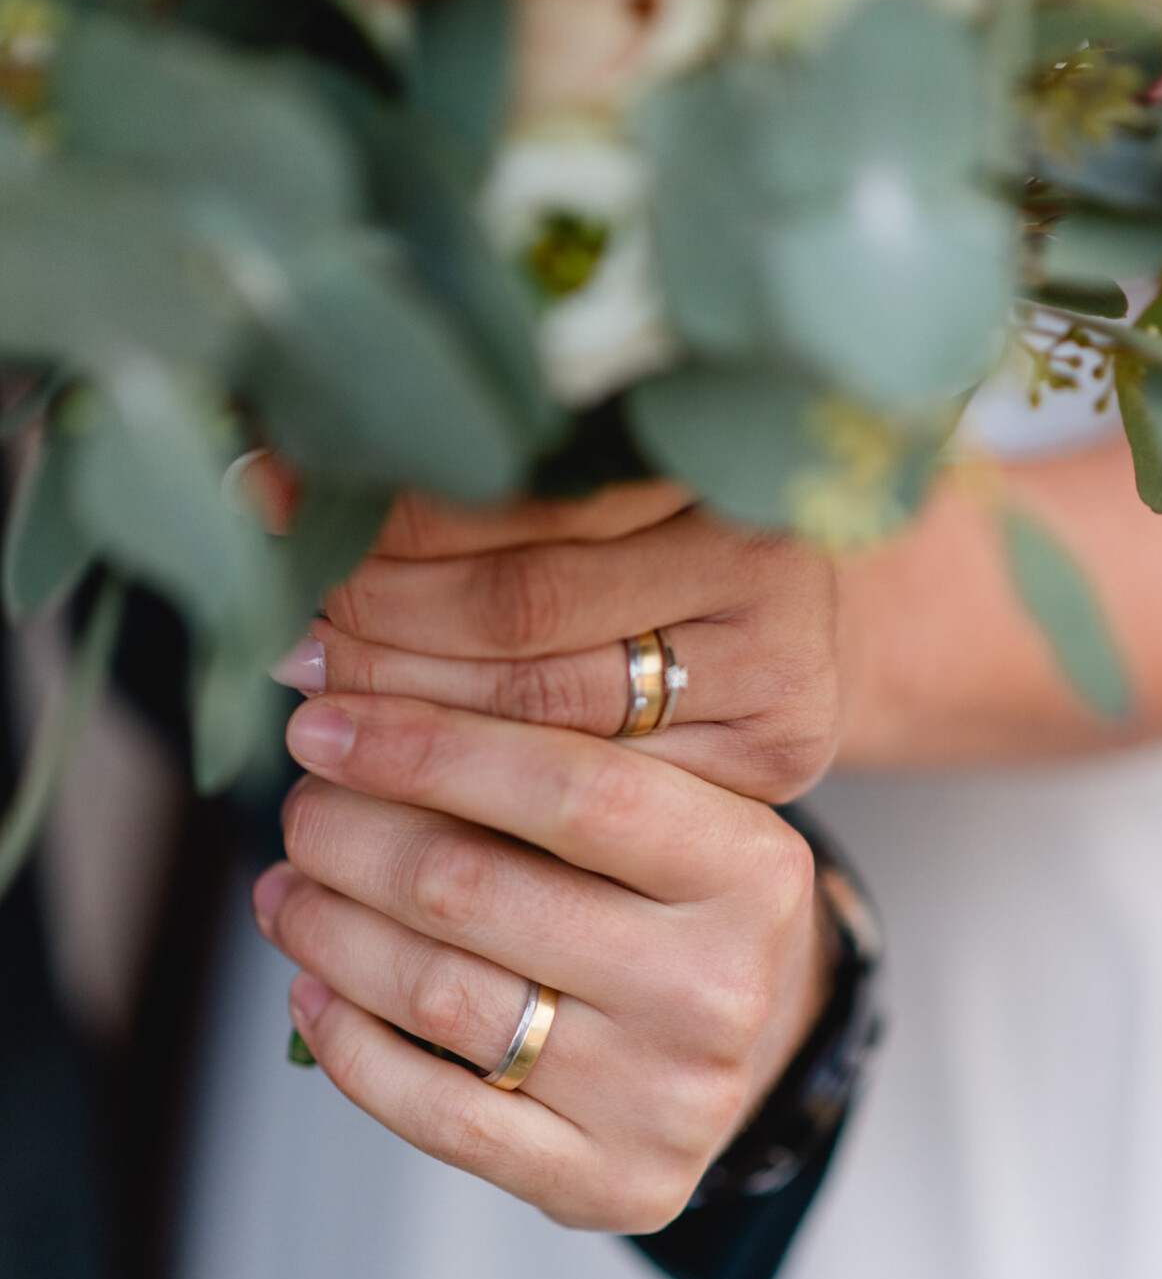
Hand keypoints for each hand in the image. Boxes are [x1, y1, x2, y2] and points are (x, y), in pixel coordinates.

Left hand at [252, 690, 828, 1231]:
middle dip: (351, 839)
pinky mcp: (613, 1183)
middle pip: (475, 891)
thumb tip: (347, 711)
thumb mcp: (660, 803)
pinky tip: (312, 988)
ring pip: (440, 999)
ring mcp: (669, 1097)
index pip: (569, 788)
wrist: (752, 1043)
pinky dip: (350, 1046)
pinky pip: (439, 1117)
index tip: (322, 728)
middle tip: (300, 812)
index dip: (424, 750)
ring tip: (288, 891)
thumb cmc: (673, 899)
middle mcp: (721, 987)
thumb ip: (540, 752)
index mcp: (752, 866)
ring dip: (331, 933)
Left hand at [266, 473, 840, 803]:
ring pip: (543, 723)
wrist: (778, 668)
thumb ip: (467, 499)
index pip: (511, 509)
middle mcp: (769, 579)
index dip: (390, 527)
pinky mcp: (768, 791)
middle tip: (299, 646)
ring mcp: (779, 691)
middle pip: (520, 610)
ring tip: (323, 720)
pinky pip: (584, 805)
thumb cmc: (656, 572)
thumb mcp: (587, 510)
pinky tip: (396, 789)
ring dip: (409, 721)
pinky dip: (472, 801)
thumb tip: (264, 480)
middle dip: (385, 627)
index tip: (289, 526)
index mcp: (713, 472)